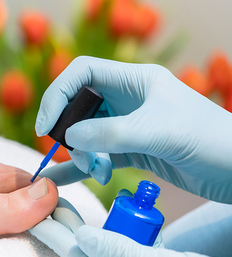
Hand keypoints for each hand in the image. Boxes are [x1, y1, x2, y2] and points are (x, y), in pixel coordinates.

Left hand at [30, 199, 231, 256]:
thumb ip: (115, 250)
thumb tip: (80, 237)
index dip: (54, 234)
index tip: (32, 215)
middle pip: (89, 256)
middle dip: (70, 229)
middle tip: (50, 202)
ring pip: (108, 255)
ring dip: (92, 232)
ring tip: (68, 209)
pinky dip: (119, 239)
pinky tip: (109, 225)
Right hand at [36, 56, 231, 203]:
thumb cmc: (209, 140)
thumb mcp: (157, 133)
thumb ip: (109, 134)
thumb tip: (68, 137)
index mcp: (135, 81)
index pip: (82, 74)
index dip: (58, 95)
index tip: (46, 126)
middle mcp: (127, 100)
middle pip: (78, 108)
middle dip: (70, 133)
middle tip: (76, 155)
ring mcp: (128, 126)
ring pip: (85, 136)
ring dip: (82, 156)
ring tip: (98, 172)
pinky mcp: (132, 151)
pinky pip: (97, 157)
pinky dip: (80, 169)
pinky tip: (62, 182)